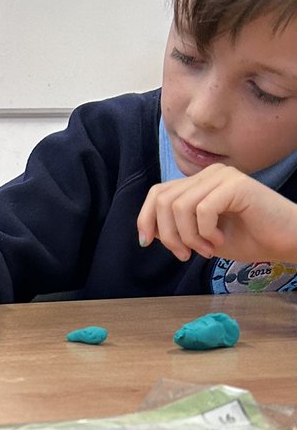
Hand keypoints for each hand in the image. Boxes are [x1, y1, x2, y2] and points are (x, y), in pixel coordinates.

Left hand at [137, 164, 296, 262]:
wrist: (285, 241)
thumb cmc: (248, 239)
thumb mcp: (201, 236)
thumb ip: (177, 228)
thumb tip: (148, 230)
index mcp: (198, 183)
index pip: (157, 193)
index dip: (146, 218)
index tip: (147, 243)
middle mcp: (208, 174)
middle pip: (164, 201)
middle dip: (168, 235)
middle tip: (185, 254)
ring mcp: (223, 176)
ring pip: (180, 207)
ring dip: (188, 237)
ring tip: (206, 250)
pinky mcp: (237, 185)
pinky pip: (203, 210)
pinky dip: (205, 233)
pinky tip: (220, 241)